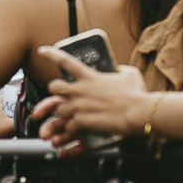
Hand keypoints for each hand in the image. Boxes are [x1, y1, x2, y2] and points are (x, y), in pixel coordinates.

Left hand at [33, 47, 151, 144]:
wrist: (141, 112)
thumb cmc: (138, 94)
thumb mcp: (130, 74)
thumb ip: (120, 70)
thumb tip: (117, 69)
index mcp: (90, 77)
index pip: (65, 61)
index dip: (51, 54)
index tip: (42, 51)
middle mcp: (81, 90)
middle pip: (54, 87)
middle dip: (55, 92)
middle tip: (62, 96)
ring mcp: (79, 106)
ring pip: (59, 109)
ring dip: (63, 113)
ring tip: (73, 116)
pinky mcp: (82, 121)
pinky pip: (68, 126)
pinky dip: (70, 130)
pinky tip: (76, 131)